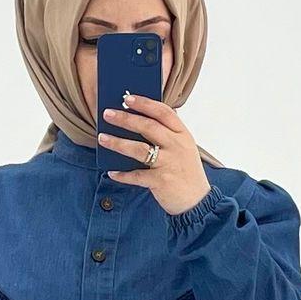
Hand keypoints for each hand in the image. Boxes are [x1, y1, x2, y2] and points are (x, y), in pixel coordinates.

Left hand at [97, 95, 212, 216]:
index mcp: (183, 135)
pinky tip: (111, 172)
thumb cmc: (186, 172)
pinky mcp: (161, 181)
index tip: (127, 98)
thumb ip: (169, 133)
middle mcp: (176, 146)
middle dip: (125, 119)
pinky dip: (122, 175)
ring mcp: (169, 163)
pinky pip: (136, 175)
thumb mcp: (184, 148)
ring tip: (102, 138)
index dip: (145, 103)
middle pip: (148, 127)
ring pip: (139, 149)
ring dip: (118, 143)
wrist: (198, 201)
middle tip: (107, 114)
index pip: (163, 112)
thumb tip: (144, 117)